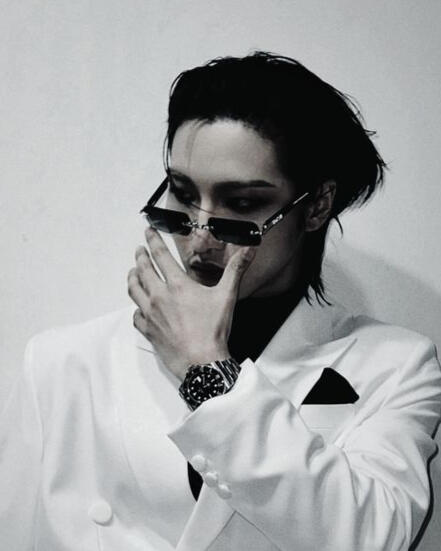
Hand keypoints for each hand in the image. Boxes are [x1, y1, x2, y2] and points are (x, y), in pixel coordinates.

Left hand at [127, 227, 255, 381]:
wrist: (201, 362)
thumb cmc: (213, 330)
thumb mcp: (227, 296)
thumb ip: (235, 270)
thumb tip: (248, 250)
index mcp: (177, 286)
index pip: (160, 256)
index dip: (153, 240)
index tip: (148, 231)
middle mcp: (159, 297)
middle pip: (143, 270)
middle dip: (140, 257)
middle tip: (139, 250)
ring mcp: (151, 315)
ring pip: (134, 291)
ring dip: (133, 278)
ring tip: (133, 272)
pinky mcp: (149, 331)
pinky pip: (136, 316)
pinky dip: (137, 308)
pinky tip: (140, 307)